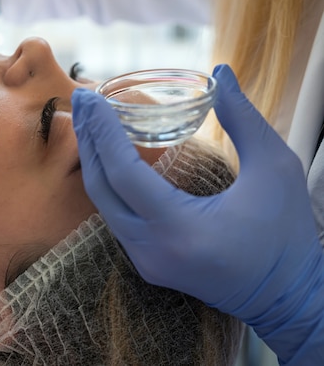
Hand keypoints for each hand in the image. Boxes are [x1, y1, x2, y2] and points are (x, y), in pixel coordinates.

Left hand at [72, 64, 323, 363]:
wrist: (289, 298)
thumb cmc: (287, 234)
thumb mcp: (276, 167)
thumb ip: (244, 118)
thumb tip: (221, 72)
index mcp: (180, 229)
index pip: (123, 173)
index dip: (103, 131)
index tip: (89, 97)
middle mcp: (151, 250)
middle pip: (101, 189)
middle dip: (88, 140)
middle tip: (81, 101)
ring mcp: (146, 262)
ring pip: (103, 206)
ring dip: (95, 162)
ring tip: (91, 122)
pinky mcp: (148, 265)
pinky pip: (116, 219)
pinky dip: (108, 184)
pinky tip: (109, 156)